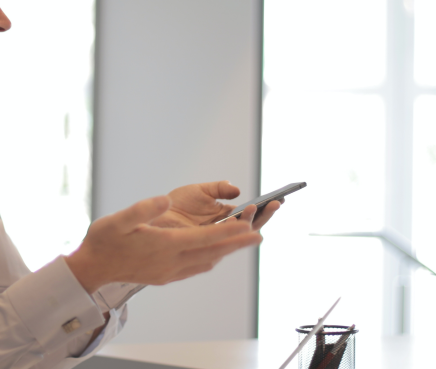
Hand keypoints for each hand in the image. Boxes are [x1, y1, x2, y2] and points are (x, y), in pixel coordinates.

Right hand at [65, 195, 261, 292]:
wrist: (92, 269)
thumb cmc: (104, 240)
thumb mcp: (118, 219)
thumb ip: (142, 209)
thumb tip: (164, 200)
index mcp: (163, 245)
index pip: (204, 238)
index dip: (228, 232)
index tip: (249, 226)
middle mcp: (171, 262)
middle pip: (212, 252)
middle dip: (237, 243)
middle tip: (260, 234)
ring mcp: (169, 272)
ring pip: (206, 262)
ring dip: (226, 251)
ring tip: (243, 242)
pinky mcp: (165, 276)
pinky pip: (195, 268)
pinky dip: (211, 259)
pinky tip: (215, 254)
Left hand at [151, 181, 282, 230]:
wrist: (156, 216)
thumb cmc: (176, 204)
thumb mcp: (201, 190)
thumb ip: (220, 189)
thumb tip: (238, 190)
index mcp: (226, 215)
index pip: (251, 214)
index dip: (264, 208)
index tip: (278, 198)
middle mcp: (224, 229)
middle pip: (251, 226)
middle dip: (264, 215)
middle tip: (275, 205)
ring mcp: (217, 239)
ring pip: (241, 235)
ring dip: (250, 222)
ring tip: (255, 210)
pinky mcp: (208, 247)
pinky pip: (226, 242)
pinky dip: (234, 233)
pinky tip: (239, 223)